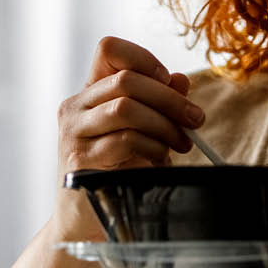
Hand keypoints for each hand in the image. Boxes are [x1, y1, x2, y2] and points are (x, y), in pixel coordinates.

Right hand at [59, 37, 203, 172]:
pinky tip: (161, 159)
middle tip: (194, 119)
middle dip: (170, 99)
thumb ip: (158, 104)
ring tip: (181, 143)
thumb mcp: (141, 132)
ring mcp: (73, 133)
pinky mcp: (79, 160)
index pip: (109, 49)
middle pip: (126, 79)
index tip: (167, 81)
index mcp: (89, 93)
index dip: (143, 58)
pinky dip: (153, 147)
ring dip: (164, 125)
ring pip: (125, 107)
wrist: (86, 218)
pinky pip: (124, 140)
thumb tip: (180, 80)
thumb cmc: (115, 172)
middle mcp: (75, 107)